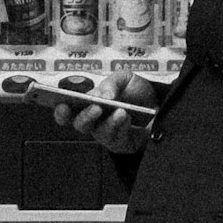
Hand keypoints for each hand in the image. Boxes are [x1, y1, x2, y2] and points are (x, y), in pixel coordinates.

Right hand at [28, 72, 162, 155]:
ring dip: (108, 121)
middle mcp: (93, 122)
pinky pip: (117, 138)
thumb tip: (102, 95)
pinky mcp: (121, 144)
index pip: (67, 111)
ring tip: (118, 110)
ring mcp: (106, 135)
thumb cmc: (137, 92)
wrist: (162, 105)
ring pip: (99, 133)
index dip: (60, 110)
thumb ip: (112, 82)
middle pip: (79, 125)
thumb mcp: (125, 78)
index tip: (60, 104)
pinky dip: (121, 126)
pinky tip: (125, 116)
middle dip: (84, 117)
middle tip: (94, 108)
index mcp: (87, 105)